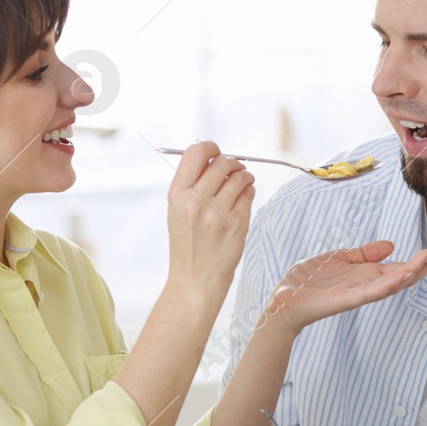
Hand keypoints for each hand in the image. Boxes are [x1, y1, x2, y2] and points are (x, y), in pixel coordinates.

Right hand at [167, 141, 254, 296]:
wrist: (195, 279)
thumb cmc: (188, 243)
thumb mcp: (178, 210)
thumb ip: (191, 182)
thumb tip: (212, 154)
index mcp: (178, 194)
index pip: (196, 152)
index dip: (210, 146)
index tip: (216, 151)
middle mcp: (196, 201)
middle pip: (222, 161)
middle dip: (231, 162)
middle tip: (233, 170)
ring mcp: (218, 212)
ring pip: (240, 176)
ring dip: (244, 176)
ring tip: (240, 184)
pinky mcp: (237, 222)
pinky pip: (249, 193)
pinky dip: (248, 192)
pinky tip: (242, 201)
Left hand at [268, 241, 426, 333]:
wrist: (286, 298)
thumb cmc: (309, 280)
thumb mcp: (340, 258)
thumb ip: (365, 253)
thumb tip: (391, 245)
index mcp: (367, 275)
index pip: (401, 268)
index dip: (422, 262)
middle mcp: (368, 285)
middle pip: (404, 276)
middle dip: (425, 267)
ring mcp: (360, 293)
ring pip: (394, 283)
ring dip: (414, 271)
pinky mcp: (349, 298)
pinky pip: (374, 291)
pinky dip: (391, 282)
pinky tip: (406, 272)